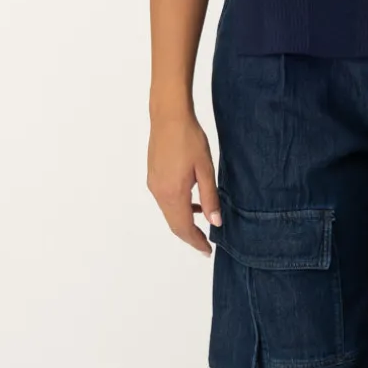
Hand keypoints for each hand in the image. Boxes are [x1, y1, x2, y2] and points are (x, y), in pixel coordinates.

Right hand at [147, 111, 221, 255]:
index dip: (196, 241)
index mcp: (173, 193)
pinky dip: (178, 208)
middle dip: (190, 236)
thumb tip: (215, 222)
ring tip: (202, 223)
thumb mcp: (205, 169)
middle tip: (205, 245)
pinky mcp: (153, 176)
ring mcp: (154, 184)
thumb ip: (210, 198)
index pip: (183, 228)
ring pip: (168, 213)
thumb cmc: (189, 139)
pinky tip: (192, 201)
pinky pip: (165, 201)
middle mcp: (159, 192)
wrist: (168, 116)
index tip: (207, 251)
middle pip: (174, 224)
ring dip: (184, 222)